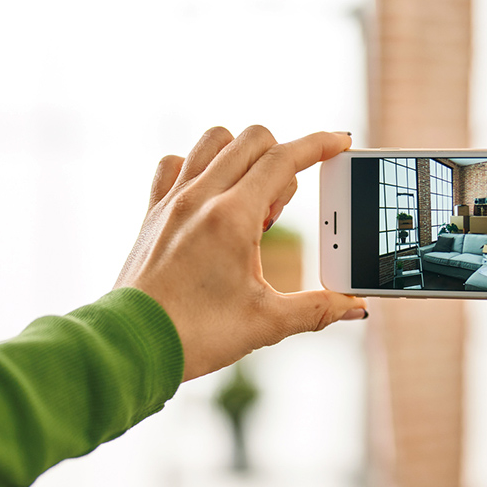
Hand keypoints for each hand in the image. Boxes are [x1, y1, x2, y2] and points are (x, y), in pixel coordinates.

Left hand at [115, 125, 366, 380]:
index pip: (284, 159)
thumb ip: (316, 310)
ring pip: (213, 141)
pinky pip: (174, 164)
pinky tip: (209, 198)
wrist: (131, 346)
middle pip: (253, 140)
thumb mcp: (266, 324)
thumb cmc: (194, 335)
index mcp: (233, 218)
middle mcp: (200, 198)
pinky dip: (198, 166)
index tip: (340, 142)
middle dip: (283, 157)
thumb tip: (354, 307)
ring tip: (248, 202)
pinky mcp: (152, 213)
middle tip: (283, 206)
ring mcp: (172, 201)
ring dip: (241, 156)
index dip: (319, 145)